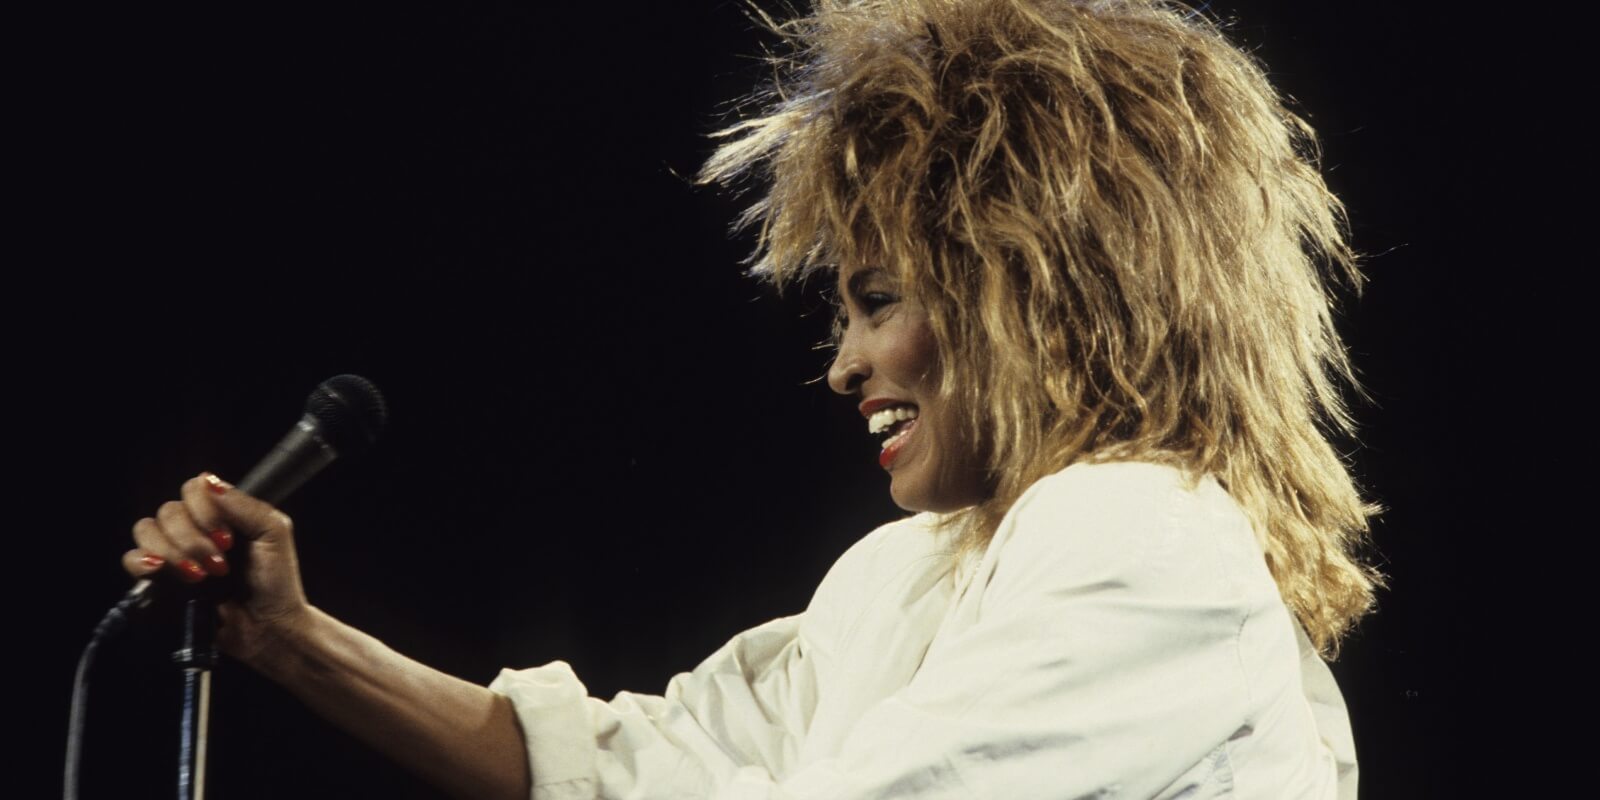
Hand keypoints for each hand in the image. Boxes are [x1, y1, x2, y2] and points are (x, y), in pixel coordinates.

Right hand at [123, 472, 310, 666]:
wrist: (267, 627)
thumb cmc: (276, 582)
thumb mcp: (274, 535)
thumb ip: (246, 506)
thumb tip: (209, 482)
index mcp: (223, 512)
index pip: (194, 490)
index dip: (205, 512)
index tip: (228, 540)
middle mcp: (196, 528)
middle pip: (169, 511)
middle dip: (193, 540)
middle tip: (219, 565)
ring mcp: (176, 553)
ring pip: (147, 530)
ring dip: (173, 553)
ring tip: (199, 577)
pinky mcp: (160, 579)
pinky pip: (132, 559)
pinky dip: (141, 562)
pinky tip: (159, 570)